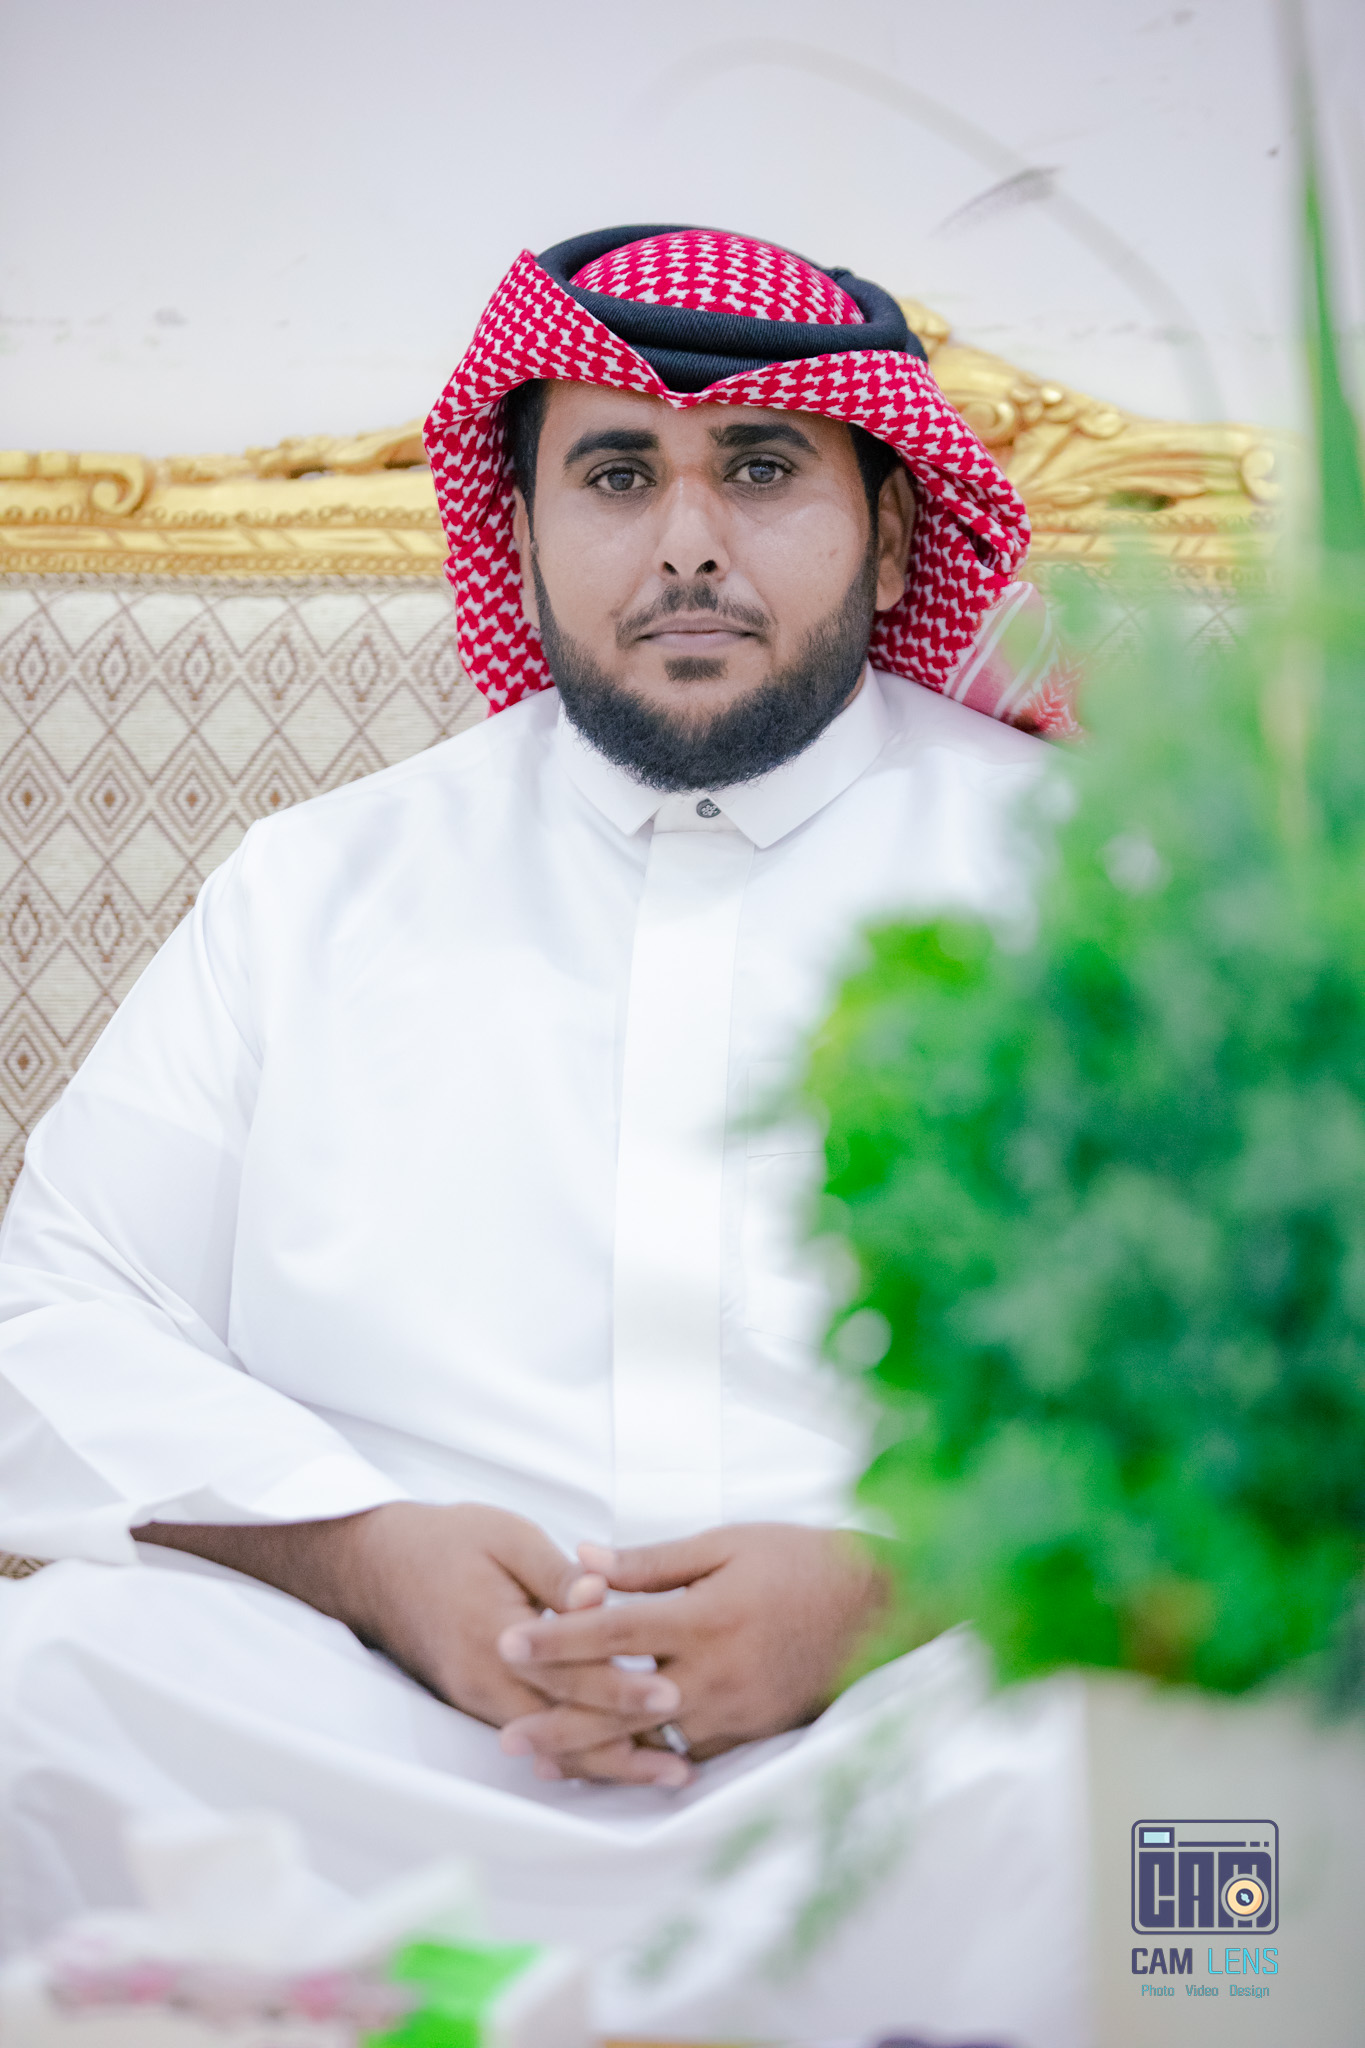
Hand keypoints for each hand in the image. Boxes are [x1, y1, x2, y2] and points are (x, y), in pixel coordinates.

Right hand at [136, 1504, 689, 1783]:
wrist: (375, 1564)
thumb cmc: (446, 1541)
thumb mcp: (506, 1537)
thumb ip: (557, 1574)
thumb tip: (605, 1596)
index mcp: (494, 1636)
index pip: (568, 1674)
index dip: (622, 1687)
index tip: (673, 1693)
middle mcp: (484, 1683)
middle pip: (564, 1731)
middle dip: (626, 1751)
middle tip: (682, 1767)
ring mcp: (478, 1700)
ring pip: (551, 1745)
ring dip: (607, 1762)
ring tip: (663, 1774)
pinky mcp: (479, 1703)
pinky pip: (535, 1736)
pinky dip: (576, 1752)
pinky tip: (614, 1760)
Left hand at [497, 1522, 888, 1780]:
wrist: (881, 1609)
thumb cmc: (802, 1562)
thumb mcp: (727, 1543)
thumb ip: (651, 1562)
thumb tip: (584, 1560)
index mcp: (703, 1618)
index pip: (611, 1634)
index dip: (555, 1640)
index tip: (508, 1643)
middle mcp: (713, 1675)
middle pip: (618, 1706)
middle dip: (557, 1721)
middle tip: (504, 1735)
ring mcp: (733, 1713)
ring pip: (647, 1743)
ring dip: (591, 1752)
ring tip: (541, 1759)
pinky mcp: (750, 1735)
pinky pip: (686, 1756)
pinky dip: (643, 1762)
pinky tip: (607, 1767)